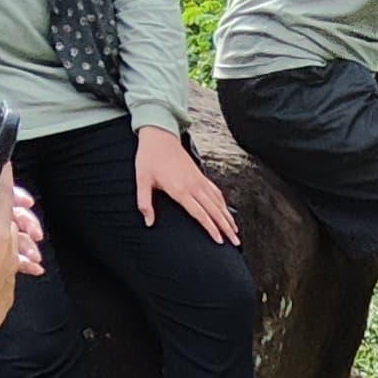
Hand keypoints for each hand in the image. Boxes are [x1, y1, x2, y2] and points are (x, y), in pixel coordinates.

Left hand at [134, 127, 239, 244]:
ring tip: (235, 231)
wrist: (159, 136)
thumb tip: (148, 222)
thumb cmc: (149, 157)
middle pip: (214, 211)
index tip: (219, 240)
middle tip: (236, 242)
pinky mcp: (200, 175)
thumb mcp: (142, 180)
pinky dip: (224, 204)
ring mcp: (199, 180)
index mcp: (180, 189)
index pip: (200, 213)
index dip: (211, 228)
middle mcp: (193, 185)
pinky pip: (216, 192)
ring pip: (218, 202)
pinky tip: (226, 211)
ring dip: (228, 217)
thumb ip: (144, 202)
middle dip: (226, 227)